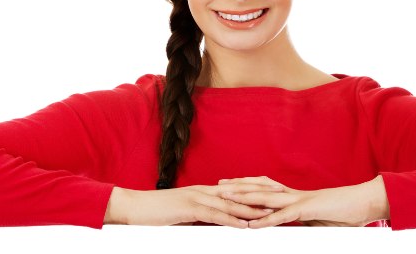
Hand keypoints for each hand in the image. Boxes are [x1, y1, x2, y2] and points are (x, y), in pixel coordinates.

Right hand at [103, 183, 283, 227]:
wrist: (133, 207)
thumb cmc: (156, 212)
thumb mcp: (183, 214)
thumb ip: (200, 216)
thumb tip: (214, 223)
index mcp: (204, 191)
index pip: (235, 190)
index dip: (255, 191)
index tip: (273, 194)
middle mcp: (204, 191)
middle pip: (238, 192)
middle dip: (261, 196)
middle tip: (282, 199)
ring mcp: (196, 198)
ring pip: (230, 203)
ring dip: (252, 209)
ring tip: (271, 214)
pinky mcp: (188, 209)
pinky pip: (214, 215)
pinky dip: (231, 220)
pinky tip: (244, 225)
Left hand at [217, 175, 389, 227]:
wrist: (367, 203)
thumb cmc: (346, 212)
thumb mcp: (319, 220)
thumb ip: (303, 221)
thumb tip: (294, 226)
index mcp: (296, 196)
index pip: (266, 187)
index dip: (247, 186)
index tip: (230, 185)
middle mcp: (295, 194)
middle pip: (260, 187)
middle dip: (238, 186)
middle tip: (217, 185)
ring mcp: (301, 200)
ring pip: (266, 198)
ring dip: (244, 199)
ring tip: (226, 199)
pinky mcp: (309, 210)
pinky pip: (284, 216)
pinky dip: (266, 221)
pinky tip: (252, 225)